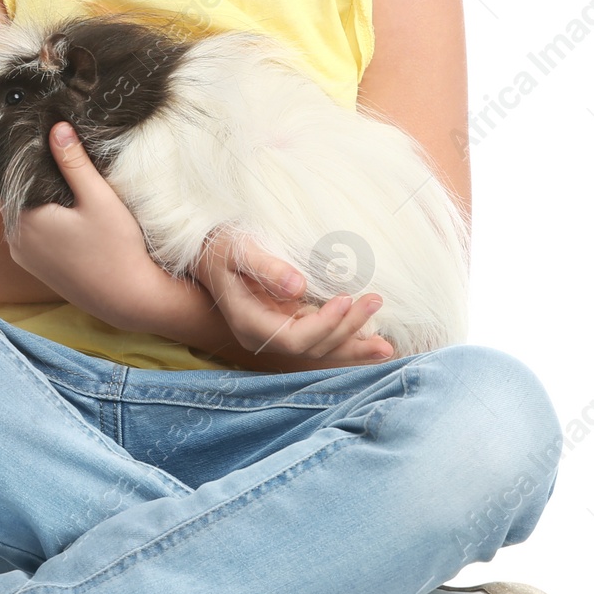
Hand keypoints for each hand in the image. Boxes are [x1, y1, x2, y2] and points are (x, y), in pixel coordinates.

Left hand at [2, 121, 160, 326]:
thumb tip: (56, 127)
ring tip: (71, 184)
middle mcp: (16, 240)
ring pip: (26, 214)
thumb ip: (74, 162)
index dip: (34, 156)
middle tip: (66, 158)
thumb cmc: (116, 248)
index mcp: (25, 219)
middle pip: (20, 194)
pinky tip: (70, 215)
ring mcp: (24, 257)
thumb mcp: (98, 197)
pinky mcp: (37, 269)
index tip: (54, 142)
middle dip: (40, 178)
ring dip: (43, 200)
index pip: (16, 175)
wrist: (129, 299)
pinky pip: (33, 234)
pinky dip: (45, 221)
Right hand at [192, 227, 395, 370]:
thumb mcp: (239, 248)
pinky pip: (320, 336)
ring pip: (319, 348)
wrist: (206, 250)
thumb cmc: (221, 245)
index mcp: (249, 322)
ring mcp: (276, 331)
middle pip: (312, 348)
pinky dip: (345, 337)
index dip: (323, 324)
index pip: (293, 338)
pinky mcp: (287, 322)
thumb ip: (267, 267)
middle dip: (347, 331)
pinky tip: (370, 339)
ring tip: (386, 344)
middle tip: (376, 303)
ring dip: (352, 343)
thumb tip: (298, 287)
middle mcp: (263, 335)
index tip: (345, 299)